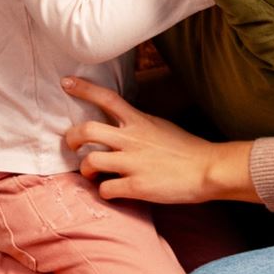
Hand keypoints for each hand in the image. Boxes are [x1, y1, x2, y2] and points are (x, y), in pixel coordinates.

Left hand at [62, 77, 257, 204]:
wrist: (208, 169)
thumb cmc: (186, 149)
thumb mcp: (160, 126)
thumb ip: (138, 124)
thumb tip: (120, 126)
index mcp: (139, 121)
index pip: (106, 98)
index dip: (83, 88)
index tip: (66, 82)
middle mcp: (132, 139)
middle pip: (87, 130)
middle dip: (72, 138)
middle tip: (72, 145)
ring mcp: (132, 163)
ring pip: (90, 161)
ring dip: (84, 169)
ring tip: (91, 174)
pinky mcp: (137, 186)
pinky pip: (105, 189)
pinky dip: (104, 191)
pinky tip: (112, 191)